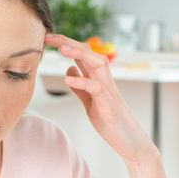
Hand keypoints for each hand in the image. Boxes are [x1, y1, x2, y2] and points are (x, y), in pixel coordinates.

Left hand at [45, 33, 156, 163]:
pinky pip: (97, 89)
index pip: (82, 54)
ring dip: (80, 54)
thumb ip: (80, 86)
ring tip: (62, 49)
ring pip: (97, 64)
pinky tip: (68, 80)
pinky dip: (83, 82)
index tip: (47, 38)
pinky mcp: (110, 105)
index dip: (65, 44)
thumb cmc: (111, 121)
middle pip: (89, 53)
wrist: (131, 141)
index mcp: (98, 79)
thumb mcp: (90, 101)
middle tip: (49, 36)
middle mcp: (104, 80)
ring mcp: (108, 91)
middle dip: (69, 42)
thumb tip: (69, 71)